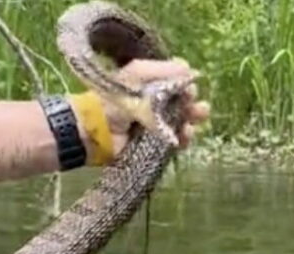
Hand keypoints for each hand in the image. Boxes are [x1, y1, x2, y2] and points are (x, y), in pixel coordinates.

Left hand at [82, 58, 209, 163]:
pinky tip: (186, 134)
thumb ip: (164, 69)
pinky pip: (177, 141)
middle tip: (195, 106)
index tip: (189, 87)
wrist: (98, 129)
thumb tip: (190, 70)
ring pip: (184, 121)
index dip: (187, 84)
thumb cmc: (116, 98)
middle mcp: (156, 102)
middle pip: (185, 101)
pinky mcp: (155, 144)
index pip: (178, 81)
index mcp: (151, 83)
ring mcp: (157, 125)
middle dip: (194, 103)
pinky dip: (184, 138)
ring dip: (193, 119)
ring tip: (194, 119)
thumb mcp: (138, 74)